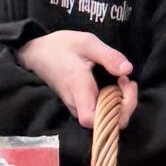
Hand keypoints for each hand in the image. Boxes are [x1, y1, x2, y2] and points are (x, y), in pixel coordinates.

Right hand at [16, 31, 138, 128]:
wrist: (37, 54)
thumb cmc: (60, 47)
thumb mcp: (86, 42)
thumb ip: (108, 56)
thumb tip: (128, 69)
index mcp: (78, 88)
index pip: (92, 119)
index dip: (115, 110)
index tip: (123, 84)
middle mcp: (77, 104)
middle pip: (106, 123)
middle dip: (126, 105)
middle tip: (127, 80)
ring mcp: (77, 107)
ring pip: (105, 119)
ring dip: (121, 103)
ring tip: (123, 80)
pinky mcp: (80, 106)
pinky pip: (100, 112)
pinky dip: (113, 102)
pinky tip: (116, 84)